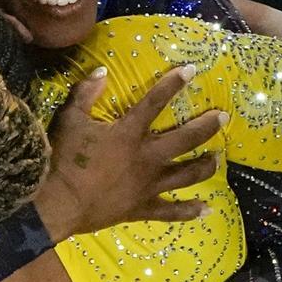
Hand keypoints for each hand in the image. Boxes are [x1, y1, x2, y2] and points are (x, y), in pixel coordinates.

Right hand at [33, 64, 224, 239]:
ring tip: (218, 158)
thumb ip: (85, 94)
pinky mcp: (142, 208)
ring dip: (205, 165)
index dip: (174, 83)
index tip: (193, 70)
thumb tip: (101, 71)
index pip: (155, 102)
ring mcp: (148, 185)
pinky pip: (171, 211)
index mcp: (129, 133)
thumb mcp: (69, 120)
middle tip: (223, 117)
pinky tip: (206, 209)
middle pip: (185, 139)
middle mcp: (147, 158)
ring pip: (187, 175)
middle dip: (206, 126)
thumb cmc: (63, 160)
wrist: (58, 204)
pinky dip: (189, 211)